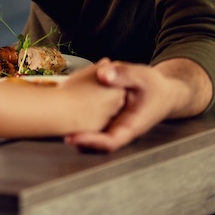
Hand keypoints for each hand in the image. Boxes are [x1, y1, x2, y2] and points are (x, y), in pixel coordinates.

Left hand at [65, 57, 212, 151]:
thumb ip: (124, 75)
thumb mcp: (142, 76)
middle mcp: (119, 130)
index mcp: (131, 126)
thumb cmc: (154, 86)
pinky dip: (79, 116)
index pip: (110, 142)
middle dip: (76, 138)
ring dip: (74, 128)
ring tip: (51, 119)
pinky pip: (92, 121)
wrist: (164, 92)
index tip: (71, 138)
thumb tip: (103, 72)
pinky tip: (64, 104)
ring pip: (92, 132)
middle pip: (96, 142)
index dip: (90, 142)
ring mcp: (113, 125)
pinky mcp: (107, 117)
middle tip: (53, 130)